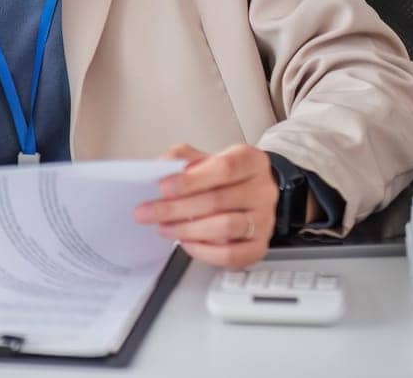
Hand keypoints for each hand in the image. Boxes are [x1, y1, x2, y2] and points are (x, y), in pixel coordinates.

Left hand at [134, 143, 277, 269]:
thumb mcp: (203, 157)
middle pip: (219, 200)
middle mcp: (262, 190)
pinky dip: (205, 251)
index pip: (224, 168)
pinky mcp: (259, 246)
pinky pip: (232, 255)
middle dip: (176, 208)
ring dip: (187, 230)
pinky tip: (186, 243)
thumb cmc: (223, 175)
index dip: (191, 180)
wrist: (249, 190)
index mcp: (250, 161)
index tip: (163, 187)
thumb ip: (182, 158)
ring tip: (164, 227)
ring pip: (225, 228)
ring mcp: (264, 220)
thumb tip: (161, 168)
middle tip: (149, 212)